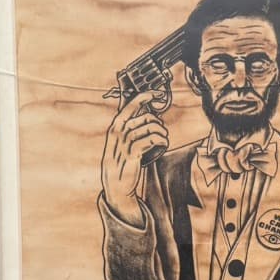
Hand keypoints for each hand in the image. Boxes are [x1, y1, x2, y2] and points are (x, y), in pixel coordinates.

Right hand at [101, 91, 168, 224]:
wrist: (116, 185)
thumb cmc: (120, 163)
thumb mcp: (120, 144)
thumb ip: (129, 131)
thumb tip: (146, 118)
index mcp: (115, 127)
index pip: (129, 107)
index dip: (143, 98)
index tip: (155, 94)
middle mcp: (118, 132)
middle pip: (143, 117)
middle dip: (157, 122)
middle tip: (162, 131)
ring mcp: (125, 143)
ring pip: (149, 128)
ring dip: (161, 132)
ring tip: (164, 139)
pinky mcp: (132, 154)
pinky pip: (151, 140)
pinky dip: (161, 140)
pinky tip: (163, 144)